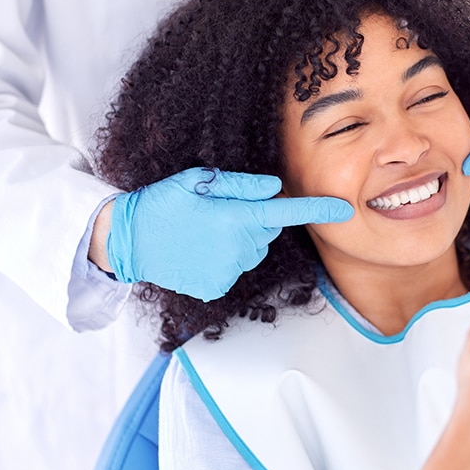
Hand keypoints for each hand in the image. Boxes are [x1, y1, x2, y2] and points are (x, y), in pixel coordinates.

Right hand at [104, 167, 352, 300]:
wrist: (125, 241)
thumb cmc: (160, 204)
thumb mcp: (196, 181)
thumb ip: (240, 185)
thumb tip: (274, 189)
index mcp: (234, 219)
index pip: (285, 213)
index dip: (318, 209)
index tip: (344, 210)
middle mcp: (236, 249)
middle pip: (266, 232)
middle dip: (251, 221)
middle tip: (215, 214)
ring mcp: (226, 272)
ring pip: (251, 252)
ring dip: (237, 242)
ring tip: (203, 233)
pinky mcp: (216, 288)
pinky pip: (234, 269)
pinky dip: (222, 260)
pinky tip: (198, 252)